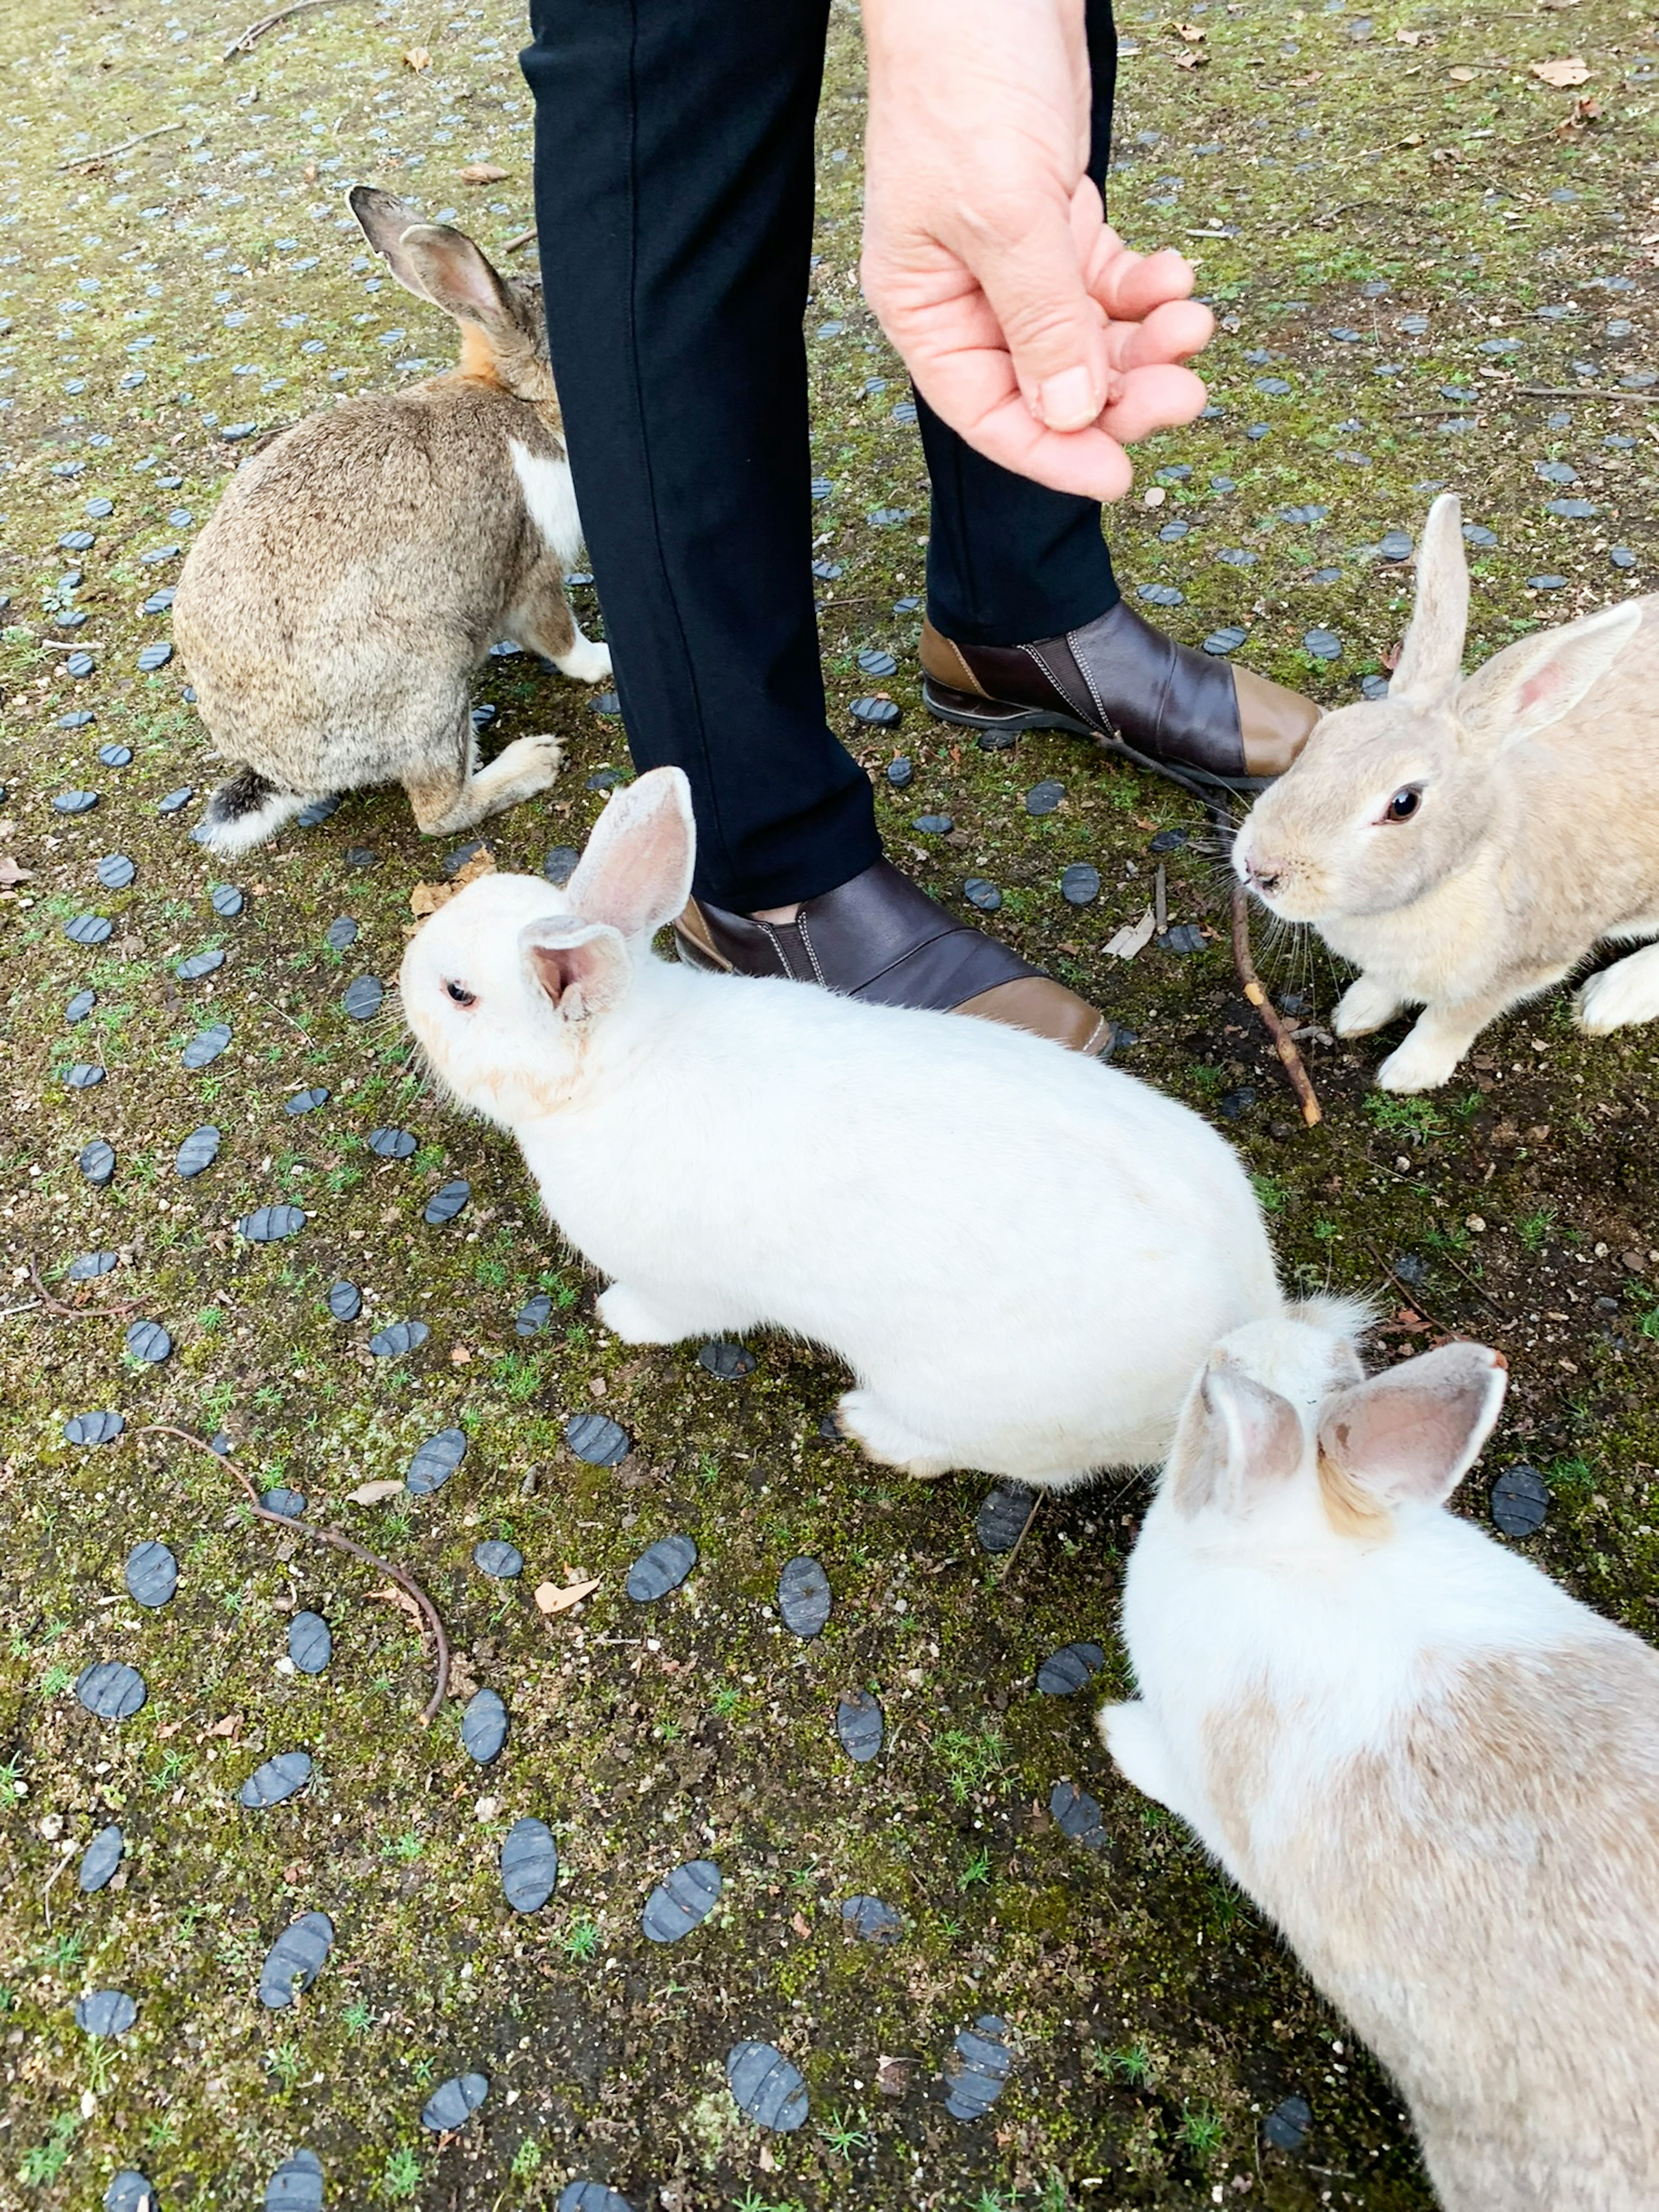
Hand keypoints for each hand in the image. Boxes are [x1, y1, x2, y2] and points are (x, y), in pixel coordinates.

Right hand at [860, 0, 1213, 497]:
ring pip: (1090, 340)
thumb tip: (1071, 416)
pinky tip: (1176, 280)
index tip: (1119, 476)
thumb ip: (1040, 320)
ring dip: (1147, 344)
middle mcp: (969, 297)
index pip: (988, 413)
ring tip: (1193, 324)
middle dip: (1122, 394)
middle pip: (1050, 385)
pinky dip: (1147, 291)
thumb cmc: (965, 78)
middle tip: (1186, 393)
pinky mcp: (1058, 222)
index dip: (1053, 454)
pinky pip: (1109, 287)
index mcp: (925, 308)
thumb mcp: (1005, 211)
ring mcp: (1016, 262)